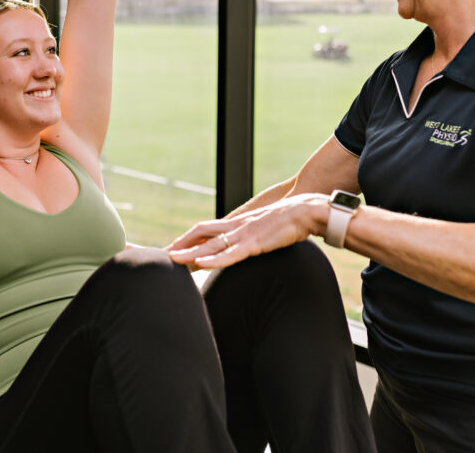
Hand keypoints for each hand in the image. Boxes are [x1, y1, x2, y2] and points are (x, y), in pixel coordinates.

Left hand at [167, 193, 328, 268]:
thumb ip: (255, 234)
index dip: (190, 238)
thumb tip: (249, 242)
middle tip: (166, 254)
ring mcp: (244, 234)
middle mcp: (237, 226)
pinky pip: (230, 253)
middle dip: (183, 244)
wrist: (307, 211)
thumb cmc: (292, 220)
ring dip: (190, 253)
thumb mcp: (267, 227)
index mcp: (239, 223)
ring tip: (173, 259)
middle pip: (202, 233)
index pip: (207, 229)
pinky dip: (214, 259)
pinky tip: (200, 263)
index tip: (175, 246)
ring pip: (211, 245)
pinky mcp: (255, 243)